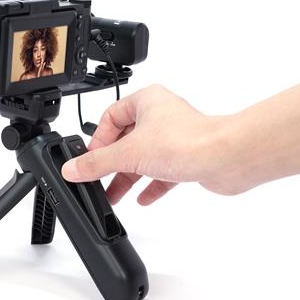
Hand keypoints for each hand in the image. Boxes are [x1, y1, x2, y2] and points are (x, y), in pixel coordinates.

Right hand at [61, 84, 235, 204]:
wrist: (226, 158)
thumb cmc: (187, 142)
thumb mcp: (129, 153)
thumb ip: (97, 163)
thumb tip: (72, 169)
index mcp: (147, 100)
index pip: (110, 117)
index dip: (98, 140)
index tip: (90, 161)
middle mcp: (162, 115)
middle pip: (126, 139)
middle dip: (112, 164)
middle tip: (98, 181)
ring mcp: (176, 136)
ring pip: (144, 157)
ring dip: (128, 177)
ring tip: (115, 196)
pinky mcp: (189, 157)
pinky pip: (163, 171)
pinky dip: (151, 184)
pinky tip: (143, 198)